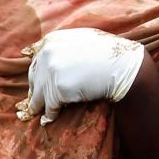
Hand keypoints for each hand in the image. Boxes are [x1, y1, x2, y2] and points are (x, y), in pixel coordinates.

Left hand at [19, 28, 142, 123]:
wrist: (123, 65)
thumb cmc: (108, 53)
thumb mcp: (81, 38)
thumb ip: (61, 44)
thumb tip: (38, 53)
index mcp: (51, 41)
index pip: (36, 62)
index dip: (36, 76)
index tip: (35, 85)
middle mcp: (47, 54)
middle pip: (34, 78)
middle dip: (36, 91)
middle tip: (35, 102)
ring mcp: (51, 71)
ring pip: (38, 95)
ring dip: (37, 107)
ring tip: (34, 114)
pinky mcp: (58, 89)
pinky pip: (50, 107)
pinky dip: (49, 115)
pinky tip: (47, 120)